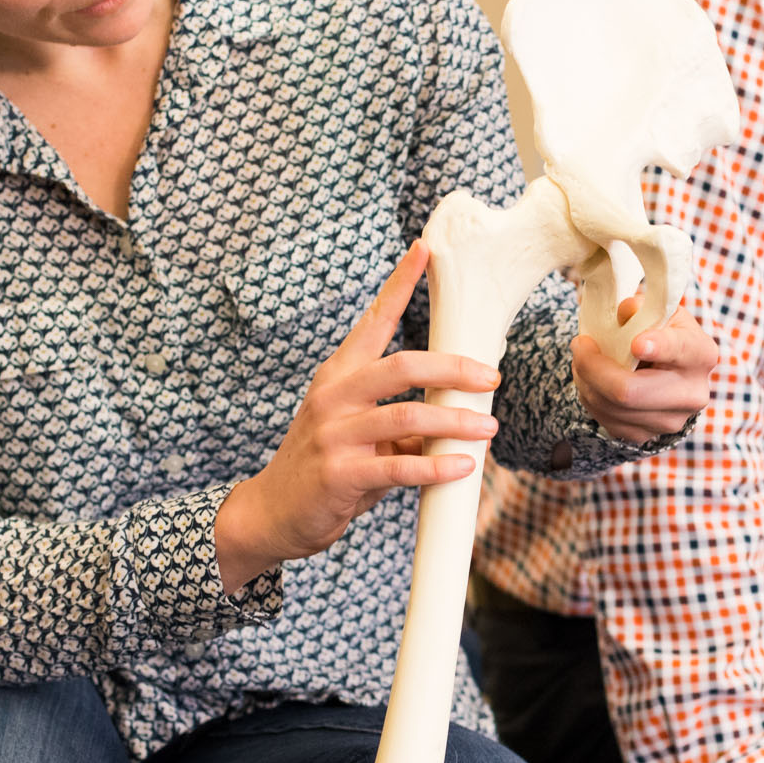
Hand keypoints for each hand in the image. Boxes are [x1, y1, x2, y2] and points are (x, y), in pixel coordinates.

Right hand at [214, 241, 503, 587]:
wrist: (272, 512)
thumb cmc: (324, 466)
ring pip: (407, 415)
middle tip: (491, 377)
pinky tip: (462, 467)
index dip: (400, 284)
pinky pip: (398, 465)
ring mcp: (334, 434)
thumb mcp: (359, 430)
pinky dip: (436, 466)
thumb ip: (401, 418)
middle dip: (454, 368)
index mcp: (339, 375)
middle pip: (402, 365)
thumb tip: (458, 412)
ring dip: (455, 421)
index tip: (425, 250)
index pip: (373, 321)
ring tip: (488, 429)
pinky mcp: (340, 474)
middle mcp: (333, 396)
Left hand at [574, 298, 718, 443]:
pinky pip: (607, 421)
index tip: (636, 344)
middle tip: (579, 345)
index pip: (679, 350)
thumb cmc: (661, 333)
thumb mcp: (657, 312)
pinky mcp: (648, 435)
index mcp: (701, 353)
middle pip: (631, 391)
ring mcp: (671, 420)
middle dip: (594, 367)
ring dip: (586, 381)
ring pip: (613, 408)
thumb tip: (627, 309)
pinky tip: (591, 381)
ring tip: (582, 360)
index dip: (658, 347)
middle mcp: (693, 393)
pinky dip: (590, 398)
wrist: (667, 370)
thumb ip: (642, 307)